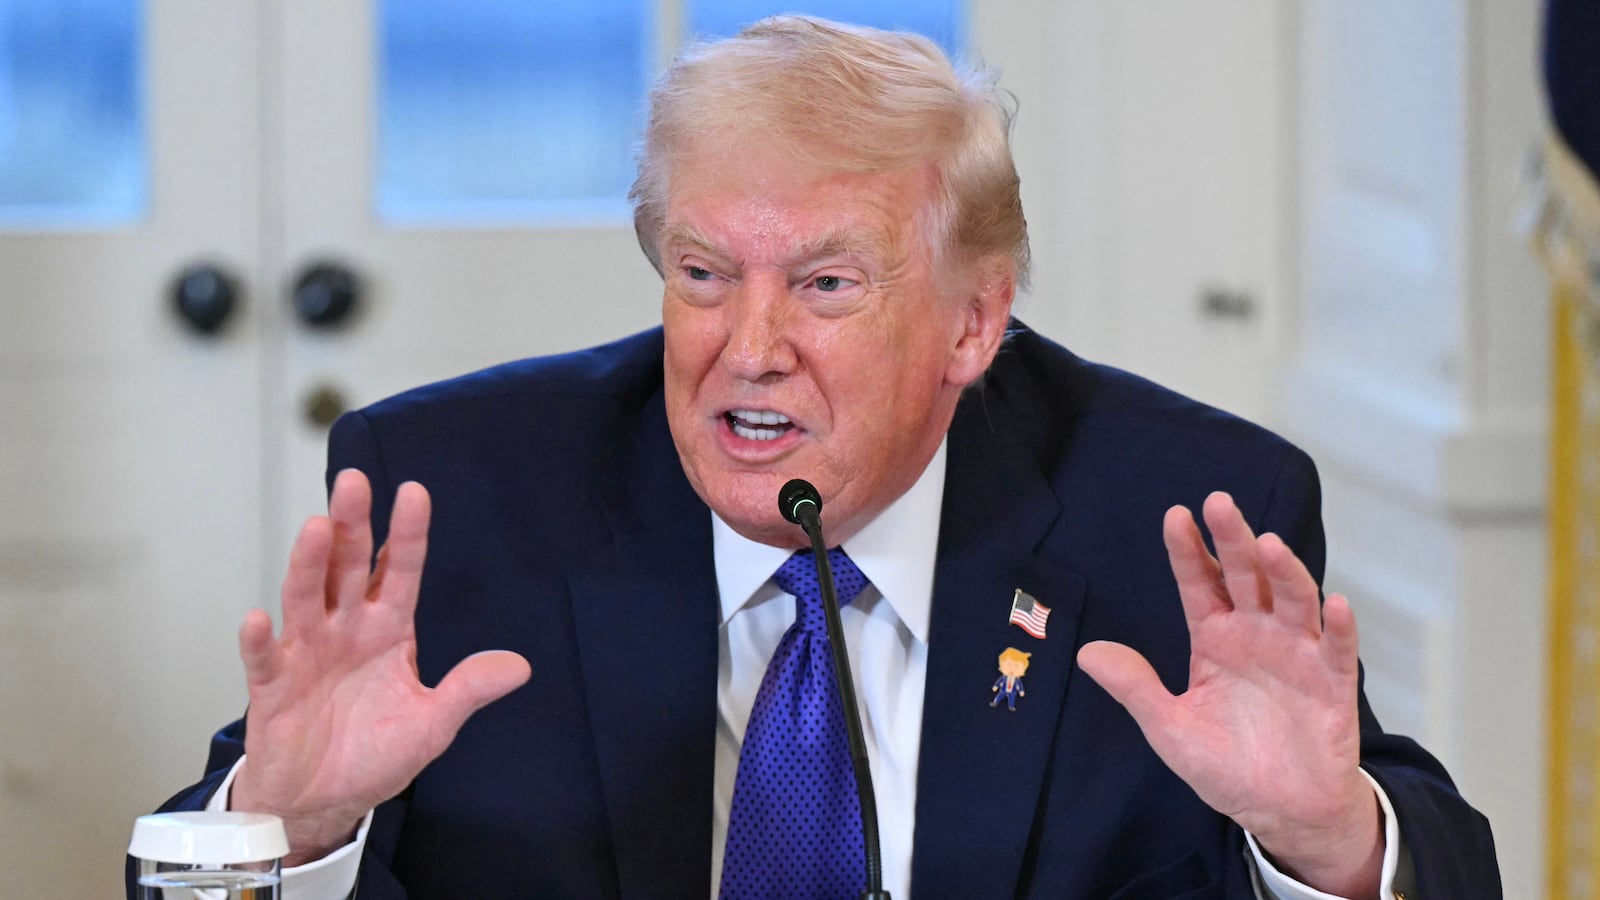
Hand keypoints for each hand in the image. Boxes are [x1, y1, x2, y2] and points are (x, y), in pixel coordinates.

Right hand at [230, 470, 531, 864]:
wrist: (325, 801)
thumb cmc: (375, 754)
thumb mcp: (433, 723)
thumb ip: (468, 689)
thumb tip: (521, 667)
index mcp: (388, 629)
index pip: (399, 571)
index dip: (407, 534)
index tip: (415, 492)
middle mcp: (346, 629)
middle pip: (348, 567)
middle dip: (353, 525)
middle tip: (355, 482)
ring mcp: (307, 653)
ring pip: (307, 597)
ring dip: (310, 563)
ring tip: (319, 528)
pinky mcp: (273, 687)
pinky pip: (264, 659)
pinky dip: (260, 639)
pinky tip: (260, 618)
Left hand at [1076, 492, 1380, 895]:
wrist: (1281, 812)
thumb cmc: (1227, 765)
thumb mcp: (1169, 728)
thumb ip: (1135, 687)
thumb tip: (1086, 652)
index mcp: (1215, 639)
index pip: (1198, 584)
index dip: (1188, 551)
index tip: (1175, 515)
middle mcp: (1256, 635)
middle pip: (1244, 577)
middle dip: (1233, 540)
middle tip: (1219, 502)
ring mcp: (1297, 655)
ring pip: (1292, 602)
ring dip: (1284, 573)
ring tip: (1270, 545)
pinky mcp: (1333, 685)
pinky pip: (1339, 651)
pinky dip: (1339, 627)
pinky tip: (1336, 604)